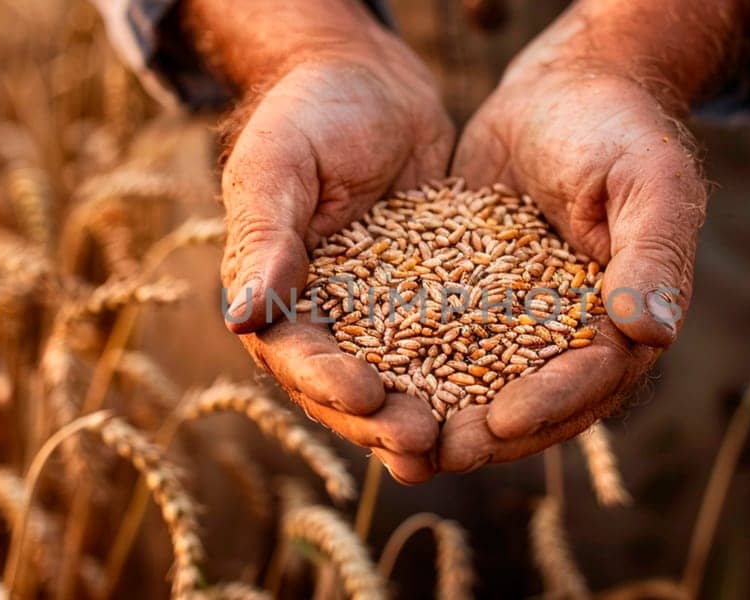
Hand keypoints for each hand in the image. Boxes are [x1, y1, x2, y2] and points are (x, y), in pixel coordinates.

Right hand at [193, 0, 452, 480]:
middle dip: (382, 421)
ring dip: (427, 416)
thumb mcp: (280, 165)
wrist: (370, 81)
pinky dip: (471, 375)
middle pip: (346, 390)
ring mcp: (377, 317)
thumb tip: (241, 317)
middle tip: (423, 441)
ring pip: (399, 383)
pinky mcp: (429, 303)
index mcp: (272, 296)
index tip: (369, 396)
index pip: (296, 356)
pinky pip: (449, 346)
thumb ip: (265, 238)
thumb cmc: (309, 113)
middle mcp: (323, 320)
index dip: (329, 382)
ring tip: (462, 442)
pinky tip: (508, 394)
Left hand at [434, 0, 749, 470]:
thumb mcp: (649, 184)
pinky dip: (410, 367)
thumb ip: (653, 256)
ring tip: (391, 436)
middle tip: (433, 454)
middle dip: (484, 434)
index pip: (590, 380)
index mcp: (629, 323)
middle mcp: (577, 337)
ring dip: (441, 416)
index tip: (500, 425)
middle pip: (534, 403)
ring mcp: (523, 323)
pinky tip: (364, 382)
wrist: (568, 88)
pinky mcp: (477, 300)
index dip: (548, 406)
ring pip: (483, 386)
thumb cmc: (621, 129)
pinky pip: (444, 343)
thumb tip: (652, 333)